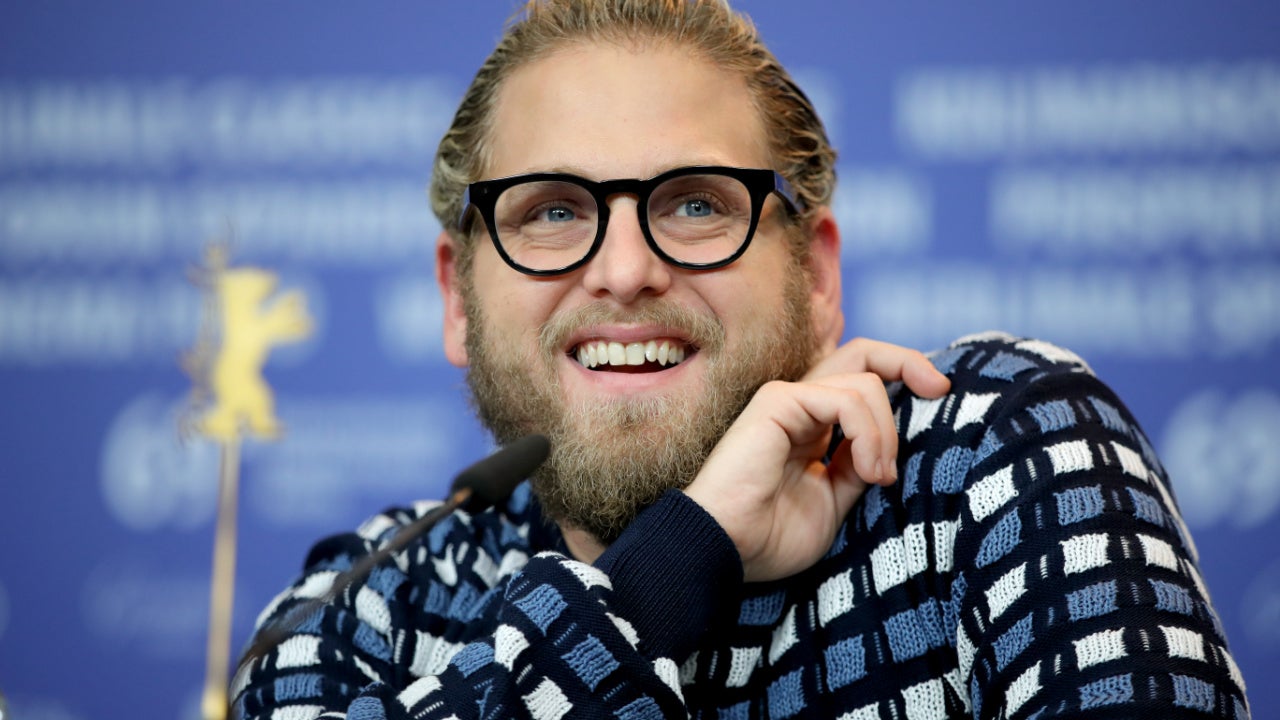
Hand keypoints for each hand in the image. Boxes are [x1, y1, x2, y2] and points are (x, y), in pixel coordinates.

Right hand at [684, 338, 949, 581]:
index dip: (901, 377)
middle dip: (908, 362)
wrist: (725, 549)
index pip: (861, 381)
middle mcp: (801, 406)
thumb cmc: (767, 537)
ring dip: (886, 433)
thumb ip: (857, 469)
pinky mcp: (778, 401)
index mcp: (812, 426)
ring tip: (880, 477)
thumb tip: (891, 453)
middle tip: (939, 389)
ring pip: (864, 382)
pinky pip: (845, 398)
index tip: (938, 397)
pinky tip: (868, 470)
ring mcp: (788, 399)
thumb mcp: (832, 503)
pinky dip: (869, 432)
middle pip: (862, 354)